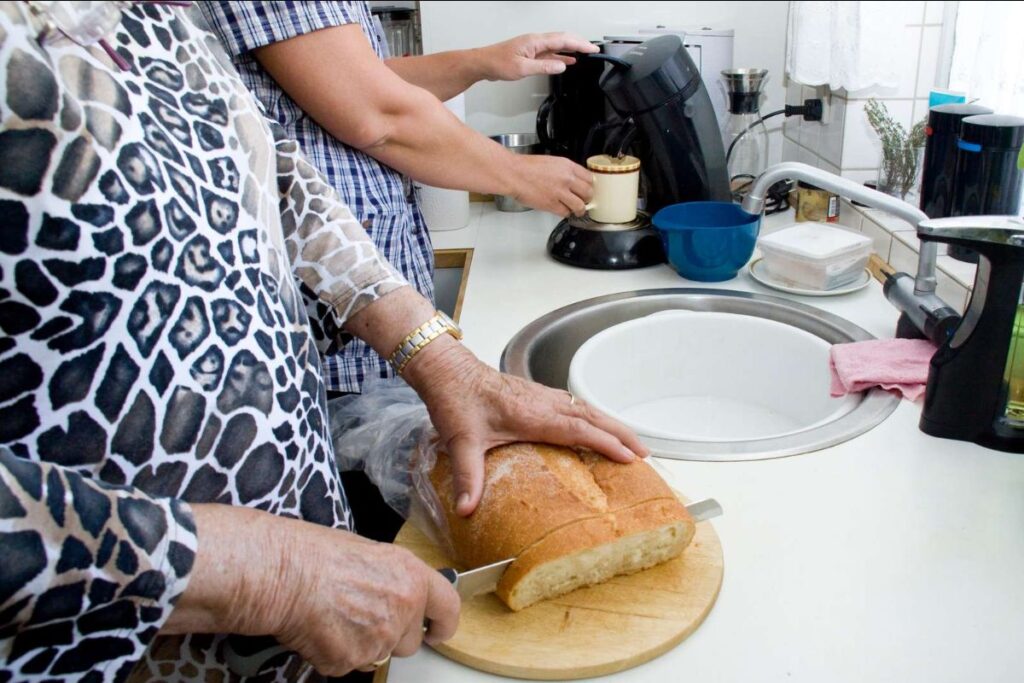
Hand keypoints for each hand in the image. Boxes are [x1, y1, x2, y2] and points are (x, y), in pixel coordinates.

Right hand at [164, 505, 459, 676]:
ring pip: (380, 655)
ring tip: (336, 615)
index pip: (449, 608)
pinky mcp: (351, 661)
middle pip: (410, 641)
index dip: (444, 623)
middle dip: (392, 634)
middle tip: (362, 613)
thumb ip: (396, 579)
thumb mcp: (372, 554)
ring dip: (363, 644)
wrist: (283, 574)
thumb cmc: (317, 555)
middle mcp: (403, 611)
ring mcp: (378, 640)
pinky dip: (335, 653)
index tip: (438, 630)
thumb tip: (399, 592)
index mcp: (412, 578)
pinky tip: (321, 628)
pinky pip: (349, 665)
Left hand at [404, 338, 649, 516]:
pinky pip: (574, 405)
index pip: (580, 429)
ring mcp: (542, 395)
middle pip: (593, 416)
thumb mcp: (460, 441)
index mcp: (533, 414)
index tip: (631, 457)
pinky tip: (595, 426)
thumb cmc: (456, 400)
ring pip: (586, 408)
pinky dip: (593, 416)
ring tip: (631, 442)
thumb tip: (467, 509)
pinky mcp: (536, 394)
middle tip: (646, 453)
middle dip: (622, 434)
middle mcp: (544, 402)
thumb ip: (468, 476)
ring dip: (610, 424)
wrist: (448, 371)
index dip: (607, 443)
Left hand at [476, 32, 598, 79]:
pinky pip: (550, 54)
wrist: (484, 64)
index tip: (592, 49)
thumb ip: (543, 67)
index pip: (563, 40)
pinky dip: (561, 56)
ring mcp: (533, 48)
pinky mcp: (530, 54)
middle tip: (593, 49)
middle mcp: (536, 42)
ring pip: (557, 46)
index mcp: (535, 41)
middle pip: (563, 39)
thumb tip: (561, 66)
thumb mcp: (522, 68)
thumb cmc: (497, 63)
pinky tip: (567, 60)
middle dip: (579, 43)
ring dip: (572, 49)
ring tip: (585, 53)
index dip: (580, 44)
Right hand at [505, 153, 593, 215]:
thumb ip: (564, 170)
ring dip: (579, 209)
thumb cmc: (527, 167)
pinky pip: (565, 212)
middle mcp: (567, 178)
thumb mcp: (551, 161)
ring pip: (580, 205)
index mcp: (567, 166)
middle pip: (588, 192)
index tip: (588, 189)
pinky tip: (563, 211)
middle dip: (587, 198)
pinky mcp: (552, 204)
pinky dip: (565, 213)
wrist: (514, 174)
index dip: (590, 185)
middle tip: (584, 200)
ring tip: (577, 210)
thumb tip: (573, 179)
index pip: (589, 177)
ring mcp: (560, 192)